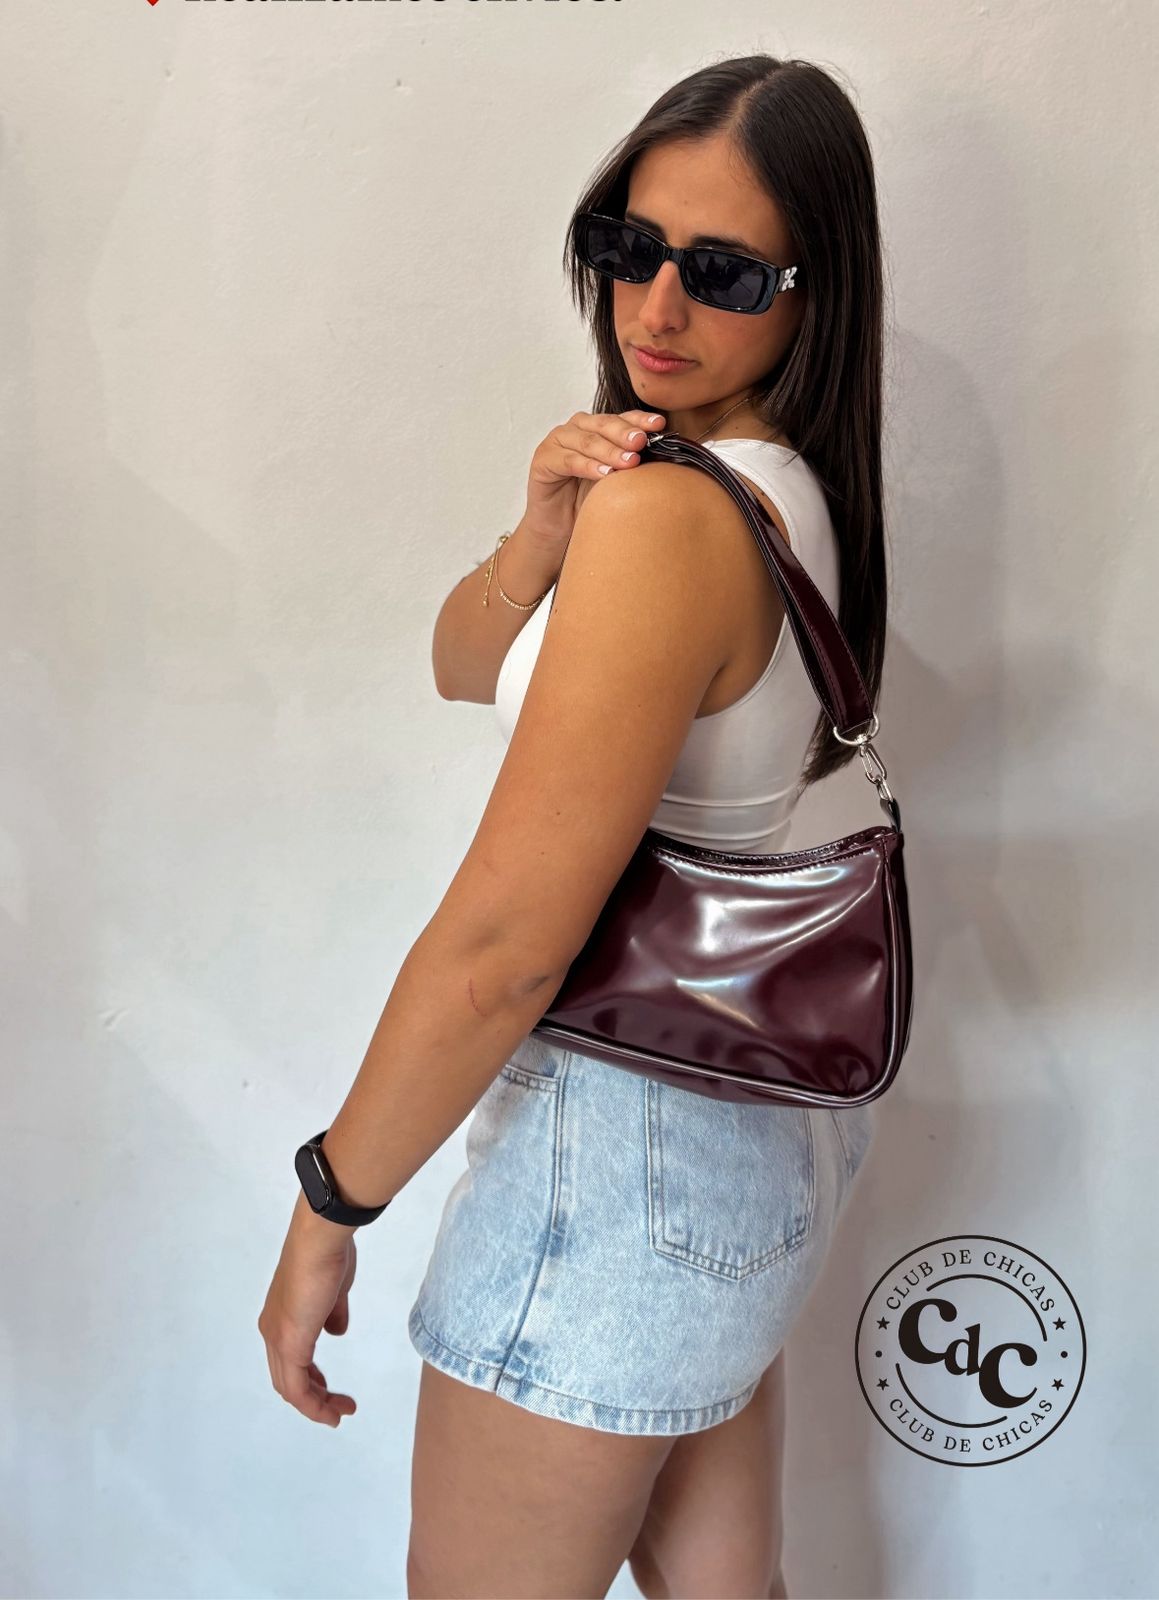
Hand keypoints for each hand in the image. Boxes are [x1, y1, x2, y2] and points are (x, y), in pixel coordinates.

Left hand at [258, 1192, 359, 1426]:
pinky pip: (298, 1388)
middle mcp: (272, 1331)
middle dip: (314, 1397)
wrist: (320, 1240)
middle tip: (339, 1406)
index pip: (289, 1361)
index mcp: (280, 1317)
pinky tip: (331, 1412)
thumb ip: (333, 1313)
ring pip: (290, 1387)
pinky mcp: (290, 1343)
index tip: (333, 1392)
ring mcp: (278, 1339)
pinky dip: (314, 1405)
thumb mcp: (334, 1291)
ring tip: (340, 1412)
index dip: (311, 1380)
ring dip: (316, 1404)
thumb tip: (335, 1331)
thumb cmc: (328, 1257)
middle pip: (287, 1379)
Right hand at [521, 407, 666, 560]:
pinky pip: (568, 460)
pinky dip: (588, 466)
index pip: (621, 418)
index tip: (660, 425)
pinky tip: (605, 475)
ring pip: (586, 440)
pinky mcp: (542, 460)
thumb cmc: (591, 504)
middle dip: (625, 432)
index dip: (640, 419)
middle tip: (642, 442)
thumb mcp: (619, 480)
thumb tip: (670, 455)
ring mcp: (557, 442)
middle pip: (603, 424)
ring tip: (629, 462)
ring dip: (609, 450)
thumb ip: (635, 463)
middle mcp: (576, 429)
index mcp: (597, 428)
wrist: (561, 532)